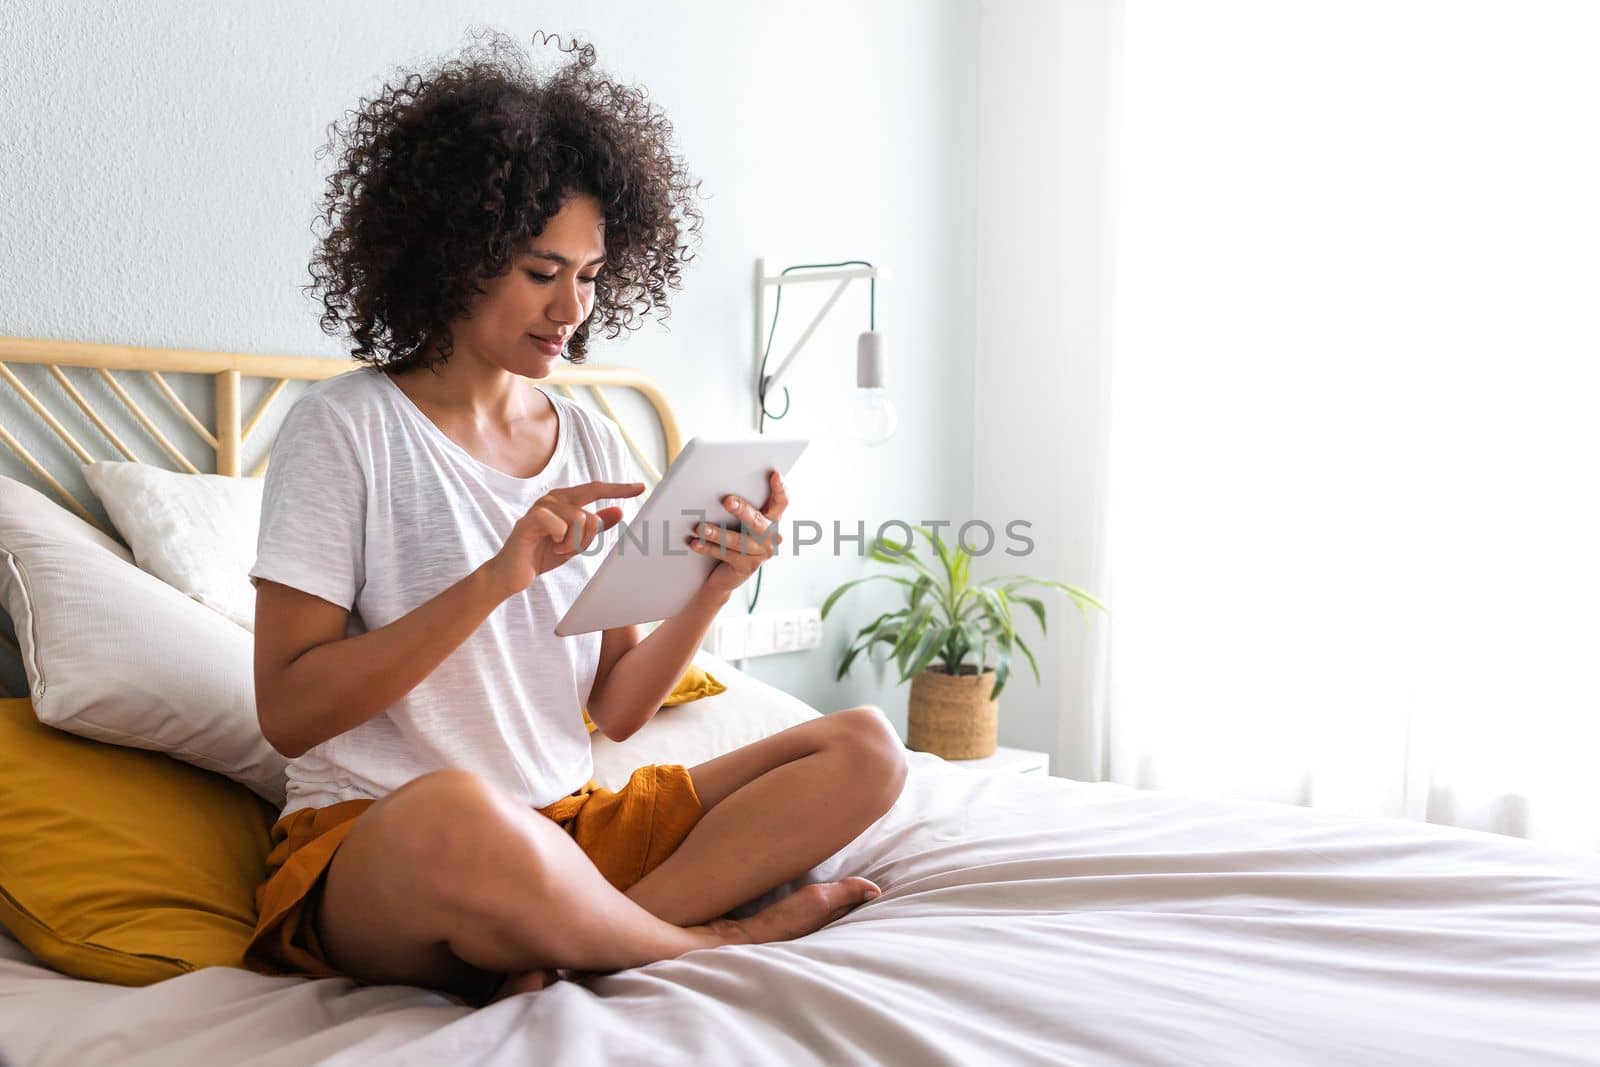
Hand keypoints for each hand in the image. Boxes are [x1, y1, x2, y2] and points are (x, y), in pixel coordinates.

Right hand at [488, 479, 643, 597]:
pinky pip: (562, 527)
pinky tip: (548, 546)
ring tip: (556, 548)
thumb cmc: (543, 554)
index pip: (596, 489)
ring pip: (581, 521)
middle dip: (588, 537)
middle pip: (591, 512)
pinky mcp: (532, 518)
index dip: (619, 489)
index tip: (641, 487)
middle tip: (569, 549)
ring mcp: (542, 506)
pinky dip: (560, 542)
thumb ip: (596, 526)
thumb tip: (619, 511)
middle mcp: (554, 497)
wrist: (513, 572)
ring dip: (572, 544)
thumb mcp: (576, 541)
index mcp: (565, 499)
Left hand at [688, 470, 787, 595]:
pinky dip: (708, 548)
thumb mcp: (740, 519)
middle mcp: (770, 537)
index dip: (780, 489)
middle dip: (743, 510)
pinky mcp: (746, 567)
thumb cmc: (733, 535)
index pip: (781, 502)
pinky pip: (725, 555)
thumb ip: (738, 504)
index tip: (774, 474)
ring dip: (718, 533)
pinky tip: (695, 543)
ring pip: (738, 541)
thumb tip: (718, 484)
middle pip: (758, 521)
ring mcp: (759, 553)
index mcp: (772, 519)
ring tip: (700, 528)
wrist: (726, 572)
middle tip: (727, 500)